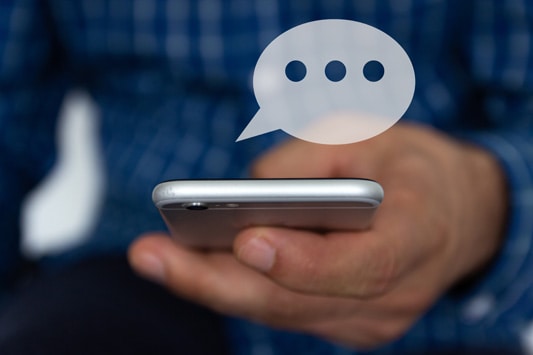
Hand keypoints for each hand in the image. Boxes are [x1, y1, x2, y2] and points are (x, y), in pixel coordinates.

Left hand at [128, 123, 507, 348]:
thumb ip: (307, 163)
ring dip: (215, 287)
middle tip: (151, 256)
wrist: (457, 213)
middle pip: (299, 300)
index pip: (363, 266)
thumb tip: (244, 196)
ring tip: (156, 259)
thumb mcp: (369, 136)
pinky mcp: (346, 323)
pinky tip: (195, 267)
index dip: (302, 260)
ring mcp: (371, 319)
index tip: (243, 240)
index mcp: (420, 235)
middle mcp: (397, 294)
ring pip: (281, 311)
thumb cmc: (412, 167)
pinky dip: (239, 288)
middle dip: (218, 281)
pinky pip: (284, 310)